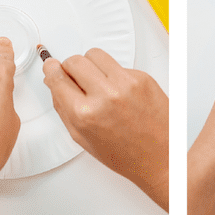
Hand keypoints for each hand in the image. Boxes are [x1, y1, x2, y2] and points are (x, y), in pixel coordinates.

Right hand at [43, 49, 168, 210]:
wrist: (162, 159)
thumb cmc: (127, 156)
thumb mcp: (85, 139)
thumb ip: (65, 109)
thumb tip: (54, 84)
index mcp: (85, 114)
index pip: (57, 77)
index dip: (52, 72)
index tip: (52, 69)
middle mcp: (105, 95)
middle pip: (75, 61)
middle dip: (71, 69)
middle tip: (77, 81)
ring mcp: (126, 84)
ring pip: (95, 55)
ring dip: (92, 66)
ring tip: (98, 84)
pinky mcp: (143, 78)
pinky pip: (118, 65)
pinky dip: (115, 75)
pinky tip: (120, 93)